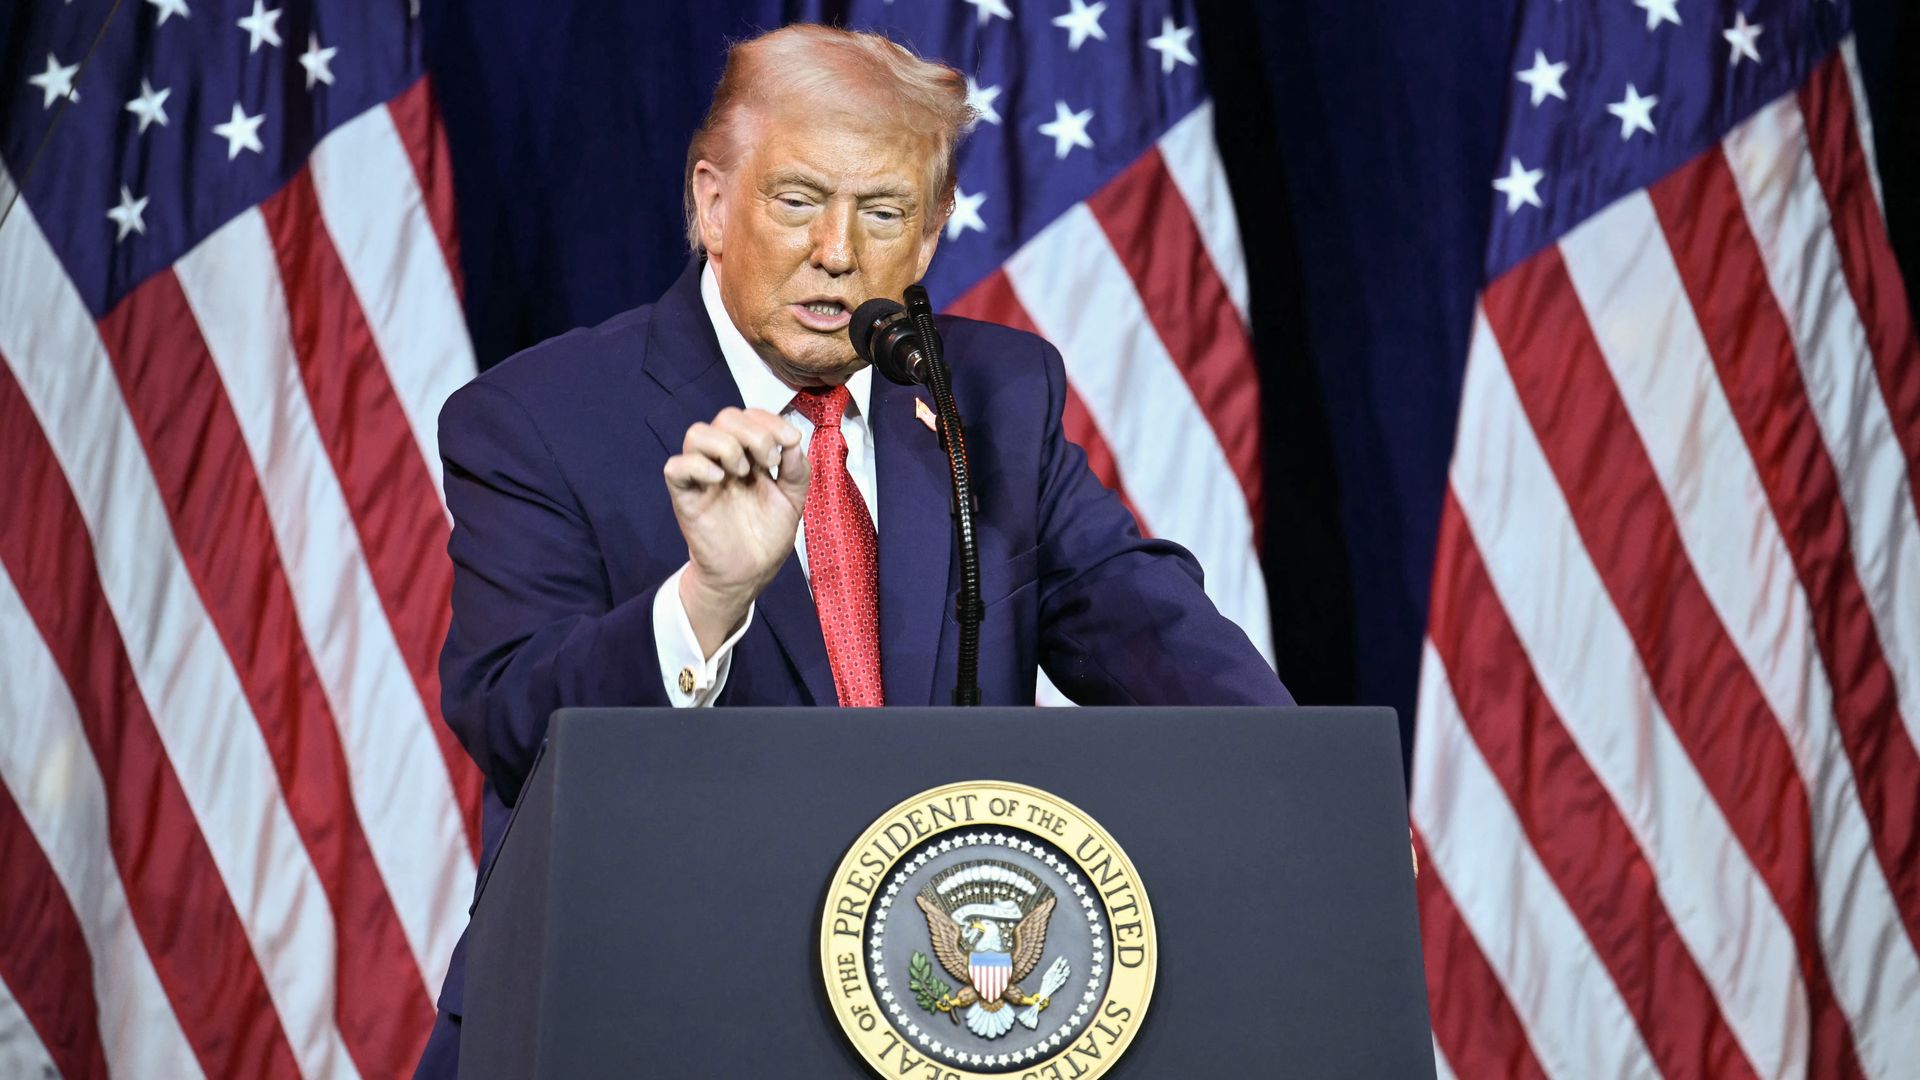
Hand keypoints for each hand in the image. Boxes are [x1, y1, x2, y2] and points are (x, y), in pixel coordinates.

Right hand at [663, 407, 809, 653]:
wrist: (749, 573)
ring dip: (726, 444)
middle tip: (769, 461)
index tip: (789, 442)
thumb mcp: (793, 499)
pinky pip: (675, 467)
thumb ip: (797, 470)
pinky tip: (720, 479)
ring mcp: (703, 476)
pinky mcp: (685, 496)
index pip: (750, 416)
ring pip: (696, 433)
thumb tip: (793, 441)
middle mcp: (724, 459)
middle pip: (725, 417)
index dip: (769, 420)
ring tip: (743, 471)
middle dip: (753, 432)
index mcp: (749, 455)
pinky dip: (697, 465)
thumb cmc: (767, 535)